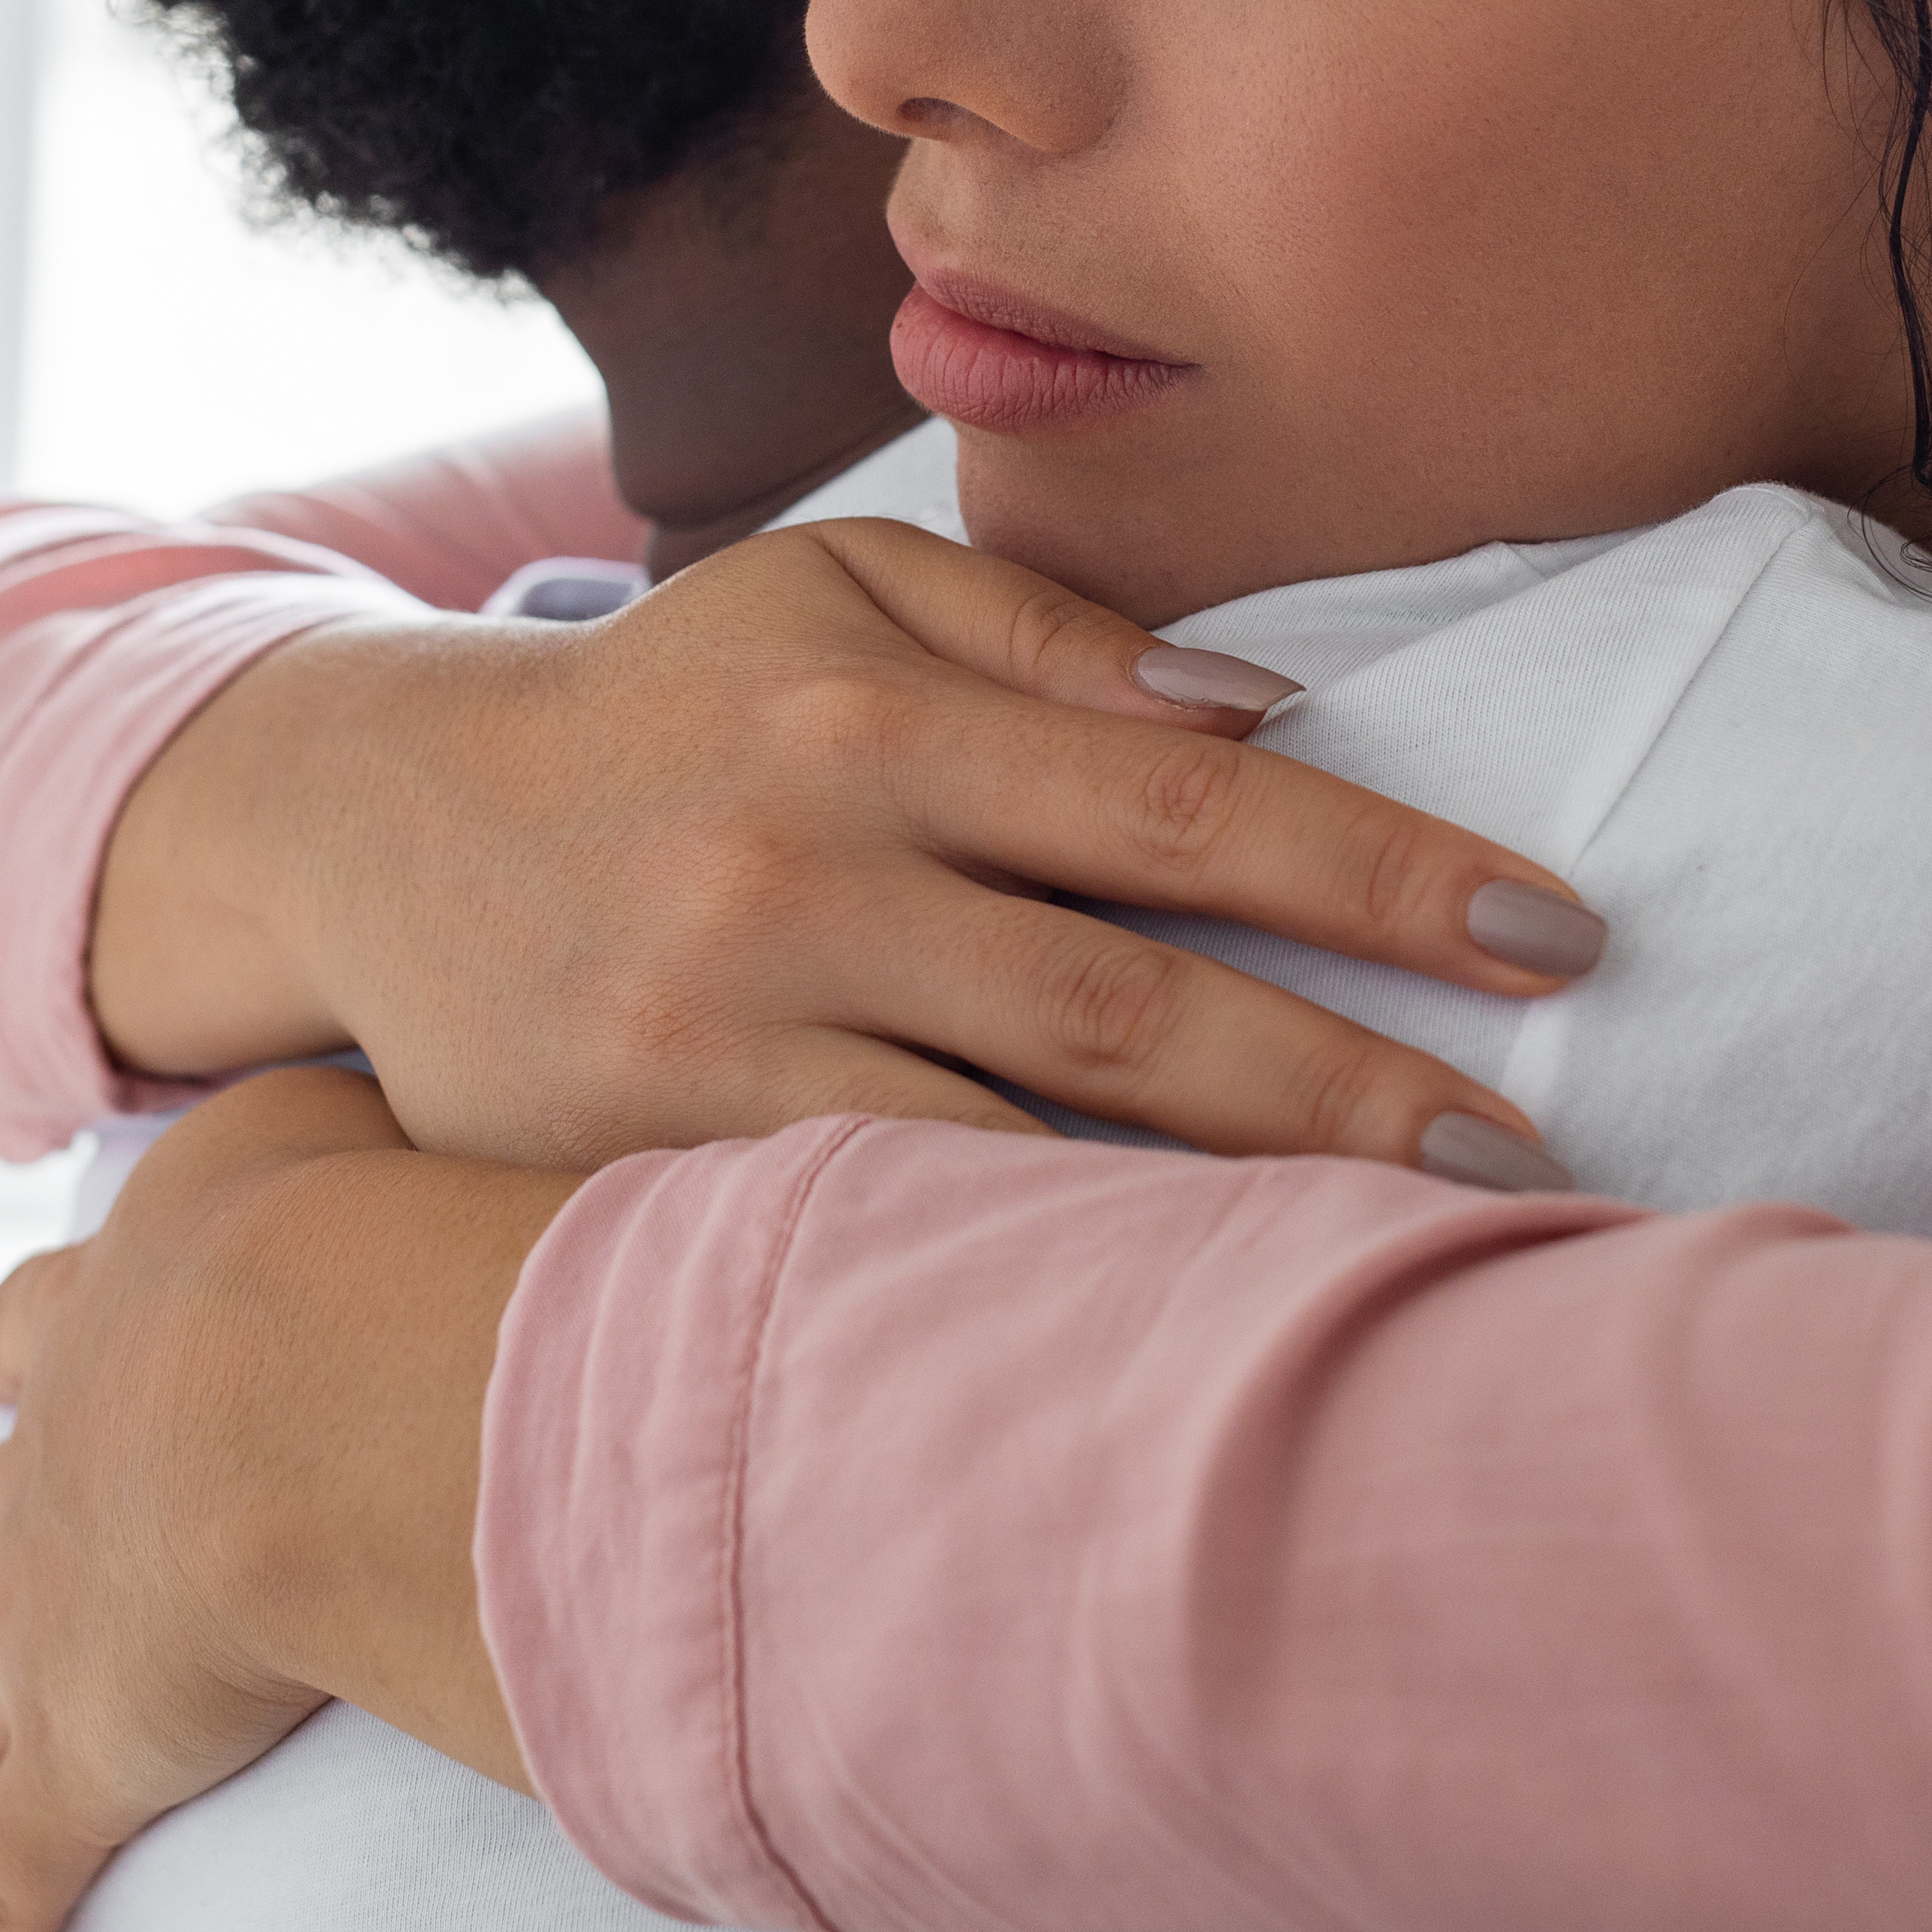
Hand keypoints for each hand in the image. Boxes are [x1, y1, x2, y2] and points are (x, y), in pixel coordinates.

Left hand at [0, 1069, 563, 1931]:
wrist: (314, 1362)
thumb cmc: (371, 1227)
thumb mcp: (352, 1124)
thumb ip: (382, 1121)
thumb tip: (454, 1068)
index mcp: (134, 1308)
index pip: (48, 1332)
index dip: (12, 1354)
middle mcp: (67, 1460)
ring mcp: (60, 1613)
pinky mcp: (87, 1758)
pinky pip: (21, 1871)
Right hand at [88, 515, 1608, 1174]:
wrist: (377, 826)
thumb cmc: (668, 705)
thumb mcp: (830, 592)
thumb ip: (1046, 630)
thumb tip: (1269, 712)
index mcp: (871, 710)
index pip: (1181, 801)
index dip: (1382, 869)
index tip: (1554, 930)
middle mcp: (797, 866)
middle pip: (1128, 1002)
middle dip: (1351, 1085)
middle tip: (1534, 1153)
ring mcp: (713, 1031)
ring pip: (1013, 1153)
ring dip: (1222, 1222)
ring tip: (1403, 1275)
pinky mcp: (643, 1163)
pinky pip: (872, 1239)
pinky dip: (1026, 1289)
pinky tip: (1162, 1339)